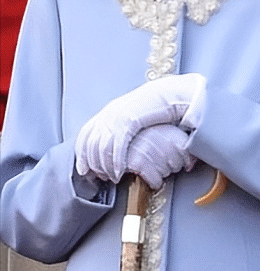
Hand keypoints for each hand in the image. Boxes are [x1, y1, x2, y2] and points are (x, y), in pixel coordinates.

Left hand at [75, 73, 204, 182]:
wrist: (167, 94)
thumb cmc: (153, 107)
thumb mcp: (132, 115)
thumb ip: (120, 127)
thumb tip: (113, 143)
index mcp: (108, 112)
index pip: (84, 136)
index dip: (81, 156)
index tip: (83, 170)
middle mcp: (108, 114)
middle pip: (91, 145)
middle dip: (94, 165)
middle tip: (100, 177)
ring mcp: (117, 118)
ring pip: (102, 148)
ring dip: (105, 167)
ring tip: (112, 177)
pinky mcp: (128, 122)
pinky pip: (117, 147)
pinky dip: (116, 162)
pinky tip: (119, 172)